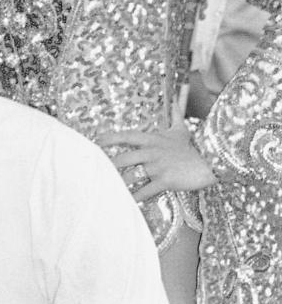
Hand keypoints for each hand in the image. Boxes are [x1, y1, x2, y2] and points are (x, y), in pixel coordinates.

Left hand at [97, 122, 214, 200]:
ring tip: (106, 189)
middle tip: (94, 172)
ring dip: (117, 184)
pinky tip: (125, 203)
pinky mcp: (164, 181)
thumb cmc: (193, 148)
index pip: (126, 136)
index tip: (96, 142)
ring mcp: (157, 167)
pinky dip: (133, 198)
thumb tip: (176, 100)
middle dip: (107, 167)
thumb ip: (176, 115)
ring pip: (130, 176)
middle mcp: (152, 152)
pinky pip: (144, 191)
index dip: (110, 139)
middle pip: (122, 159)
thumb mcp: (182, 129)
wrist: (210, 162)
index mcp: (152, 139)